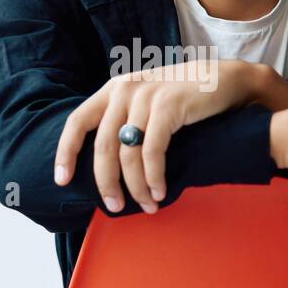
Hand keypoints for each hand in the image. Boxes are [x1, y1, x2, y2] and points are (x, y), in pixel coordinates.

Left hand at [54, 59, 268, 213]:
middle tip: (114, 207)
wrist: (226, 80)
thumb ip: (124, 121)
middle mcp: (124, 89)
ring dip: (135, 186)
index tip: (61, 180)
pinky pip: (152, 152)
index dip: (65, 152)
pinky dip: (154, 176)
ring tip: (147, 205)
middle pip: (102, 147)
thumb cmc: (185, 99)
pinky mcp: (168, 106)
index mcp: (113, 89)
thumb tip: (106, 166)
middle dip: (106, 183)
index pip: (77, 121)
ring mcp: (146, 96)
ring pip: (128, 154)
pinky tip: (159, 191)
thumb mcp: (146, 102)